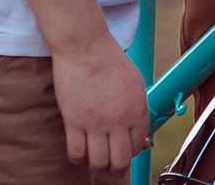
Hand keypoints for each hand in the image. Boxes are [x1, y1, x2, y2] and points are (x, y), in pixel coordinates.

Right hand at [52, 33, 148, 176]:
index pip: (138, 146)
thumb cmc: (110, 61)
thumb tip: (141, 138)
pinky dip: (78, 158)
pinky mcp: (74, 121)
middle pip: (120, 162)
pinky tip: (79, 151)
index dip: (131, 152)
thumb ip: (137, 111)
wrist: (85, 45)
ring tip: (94, 159)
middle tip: (110, 165)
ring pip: (98, 163)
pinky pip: (76, 153)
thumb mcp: (135, 84)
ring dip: (97, 165)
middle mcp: (119, 120)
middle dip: (116, 168)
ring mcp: (96, 122)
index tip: (123, 149)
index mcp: (138, 110)